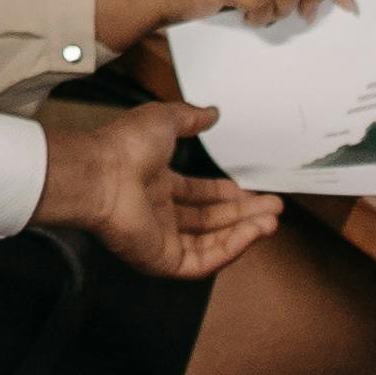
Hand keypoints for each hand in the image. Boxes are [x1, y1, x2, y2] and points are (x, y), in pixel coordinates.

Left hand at [35, 95, 278, 281]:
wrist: (102, 174)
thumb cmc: (124, 147)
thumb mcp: (164, 120)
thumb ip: (190, 118)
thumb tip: (212, 112)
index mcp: (156, 184)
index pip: (199, 196)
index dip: (227, 195)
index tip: (253, 192)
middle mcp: (158, 213)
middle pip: (210, 221)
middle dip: (243, 215)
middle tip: (273, 209)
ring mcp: (160, 239)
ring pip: (211, 243)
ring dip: (243, 232)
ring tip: (271, 222)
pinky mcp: (162, 260)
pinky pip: (203, 262)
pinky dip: (231, 249)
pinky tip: (252, 233)